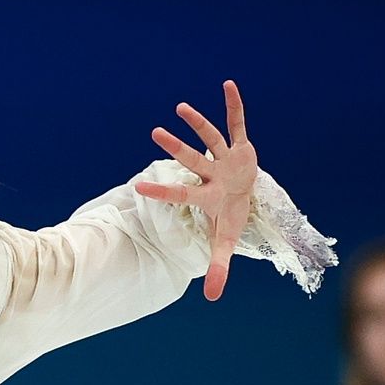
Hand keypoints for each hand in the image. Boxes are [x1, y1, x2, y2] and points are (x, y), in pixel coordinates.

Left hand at [132, 80, 256, 300]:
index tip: (137, 185)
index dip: (161, 190)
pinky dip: (235, 106)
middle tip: (155, 133)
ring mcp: (224, 160)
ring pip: (209, 139)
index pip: (180, 194)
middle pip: (191, 161)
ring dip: (198, 123)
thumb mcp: (226, 242)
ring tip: (180, 107)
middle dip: (176, 149)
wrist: (246, 197)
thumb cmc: (231, 217)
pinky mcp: (240, 148)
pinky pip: (237, 124)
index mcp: (207, 197)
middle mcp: (211, 175)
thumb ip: (218, 267)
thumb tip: (213, 299)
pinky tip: (228, 85)